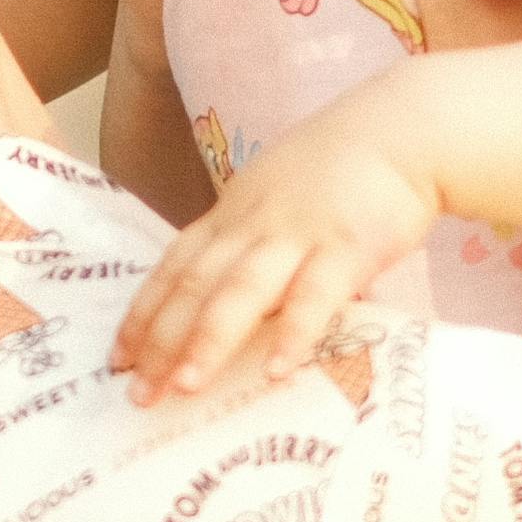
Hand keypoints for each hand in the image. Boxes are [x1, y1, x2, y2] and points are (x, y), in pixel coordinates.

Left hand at [112, 90, 442, 403]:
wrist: (404, 130)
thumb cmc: (342, 167)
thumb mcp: (279, 195)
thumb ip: (257, 242)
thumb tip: (246, 303)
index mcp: (234, 212)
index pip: (175, 265)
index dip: (144, 311)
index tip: (117, 355)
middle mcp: (254, 224)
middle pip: (195, 284)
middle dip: (161, 340)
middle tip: (138, 391)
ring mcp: (298, 233)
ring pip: (241, 291)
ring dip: (209, 340)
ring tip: (185, 385)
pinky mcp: (347, 246)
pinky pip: (314, 296)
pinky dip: (292, 334)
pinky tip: (275, 372)